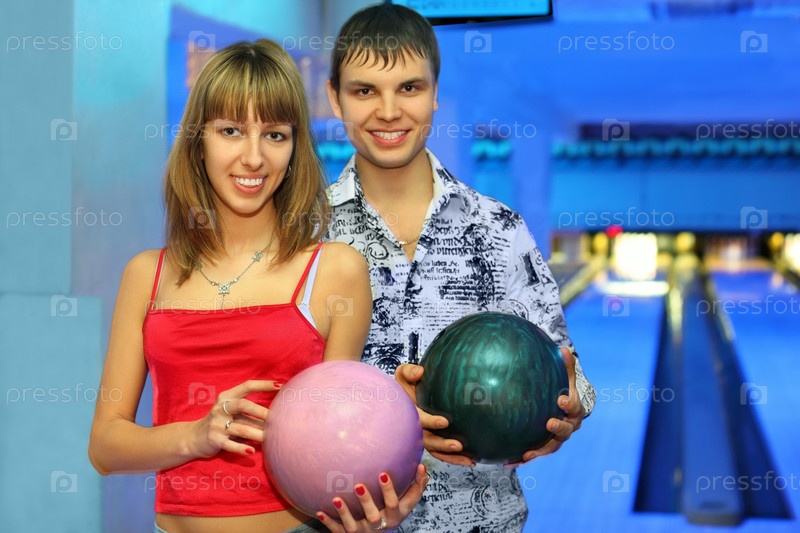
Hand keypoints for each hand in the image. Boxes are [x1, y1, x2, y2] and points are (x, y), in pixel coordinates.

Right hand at [191, 380, 280, 457]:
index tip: (280, 385)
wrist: (194, 437)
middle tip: (275, 418)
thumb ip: (250, 410)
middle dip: (260, 411)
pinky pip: (231, 445)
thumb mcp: (231, 412)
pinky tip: (251, 451)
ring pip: (241, 428)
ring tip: (270, 438)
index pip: (247, 386)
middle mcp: (221, 408)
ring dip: (258, 434)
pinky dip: (242, 449)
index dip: (264, 385)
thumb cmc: (221, 422)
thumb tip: (278, 412)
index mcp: (227, 397)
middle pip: (243, 405)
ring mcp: (217, 424)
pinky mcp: (214, 440)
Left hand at [316, 465, 427, 532]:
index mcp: (394, 516)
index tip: (383, 473)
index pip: (395, 504)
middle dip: (366, 501)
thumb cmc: (393, 513)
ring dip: (345, 513)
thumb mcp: (406, 503)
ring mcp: (363, 532)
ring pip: (353, 525)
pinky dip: (329, 522)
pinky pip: (337, 531)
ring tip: (337, 498)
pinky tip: (319, 511)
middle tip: (358, 484)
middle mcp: (379, 526)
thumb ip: (416, 487)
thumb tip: (423, 466)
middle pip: (375, 516)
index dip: (390, 491)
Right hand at [394, 364, 474, 466]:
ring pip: (436, 451)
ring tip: (469, 460)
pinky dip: (455, 459)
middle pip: (428, 441)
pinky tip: (471, 460)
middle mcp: (415, 429)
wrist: (403, 398)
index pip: (419, 420)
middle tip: (458, 445)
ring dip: (451, 457)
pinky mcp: (432, 441)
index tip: (445, 422)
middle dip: (442, 445)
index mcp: (408, 415)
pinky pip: (443, 453)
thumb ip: (409, 372)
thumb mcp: (403, 375)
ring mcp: (423, 437)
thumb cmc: (404, 385)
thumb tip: (420, 372)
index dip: (430, 422)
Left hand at [506, 348, 584, 466]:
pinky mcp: (542, 447)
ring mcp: (555, 439)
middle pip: (565, 431)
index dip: (570, 404)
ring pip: (550, 447)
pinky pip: (533, 454)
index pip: (575, 407)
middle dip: (558, 427)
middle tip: (549, 422)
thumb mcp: (566, 378)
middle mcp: (568, 427)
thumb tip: (563, 349)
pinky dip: (522, 460)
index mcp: (574, 411)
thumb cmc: (563, 391)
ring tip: (527, 454)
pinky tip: (507, 462)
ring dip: (539, 451)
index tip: (561, 399)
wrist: (563, 410)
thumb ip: (565, 366)